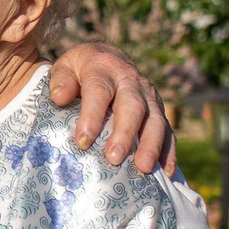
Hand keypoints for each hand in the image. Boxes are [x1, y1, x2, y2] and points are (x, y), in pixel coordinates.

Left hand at [47, 44, 176, 171]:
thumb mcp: (65, 67)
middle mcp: (130, 80)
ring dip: (151, 144)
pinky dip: (168, 150)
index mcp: (104, 69)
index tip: (83, 141)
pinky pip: (168, 129)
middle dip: (125, 133)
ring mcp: (149, 95)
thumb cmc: (80, 70)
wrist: (107, 57)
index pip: (99, 92)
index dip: (92, 117)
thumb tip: (60, 98)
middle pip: (132, 106)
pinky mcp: (158, 109)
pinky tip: (166, 170)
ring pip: (155, 119)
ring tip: (144, 168)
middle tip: (115, 158)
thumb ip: (60, 81)